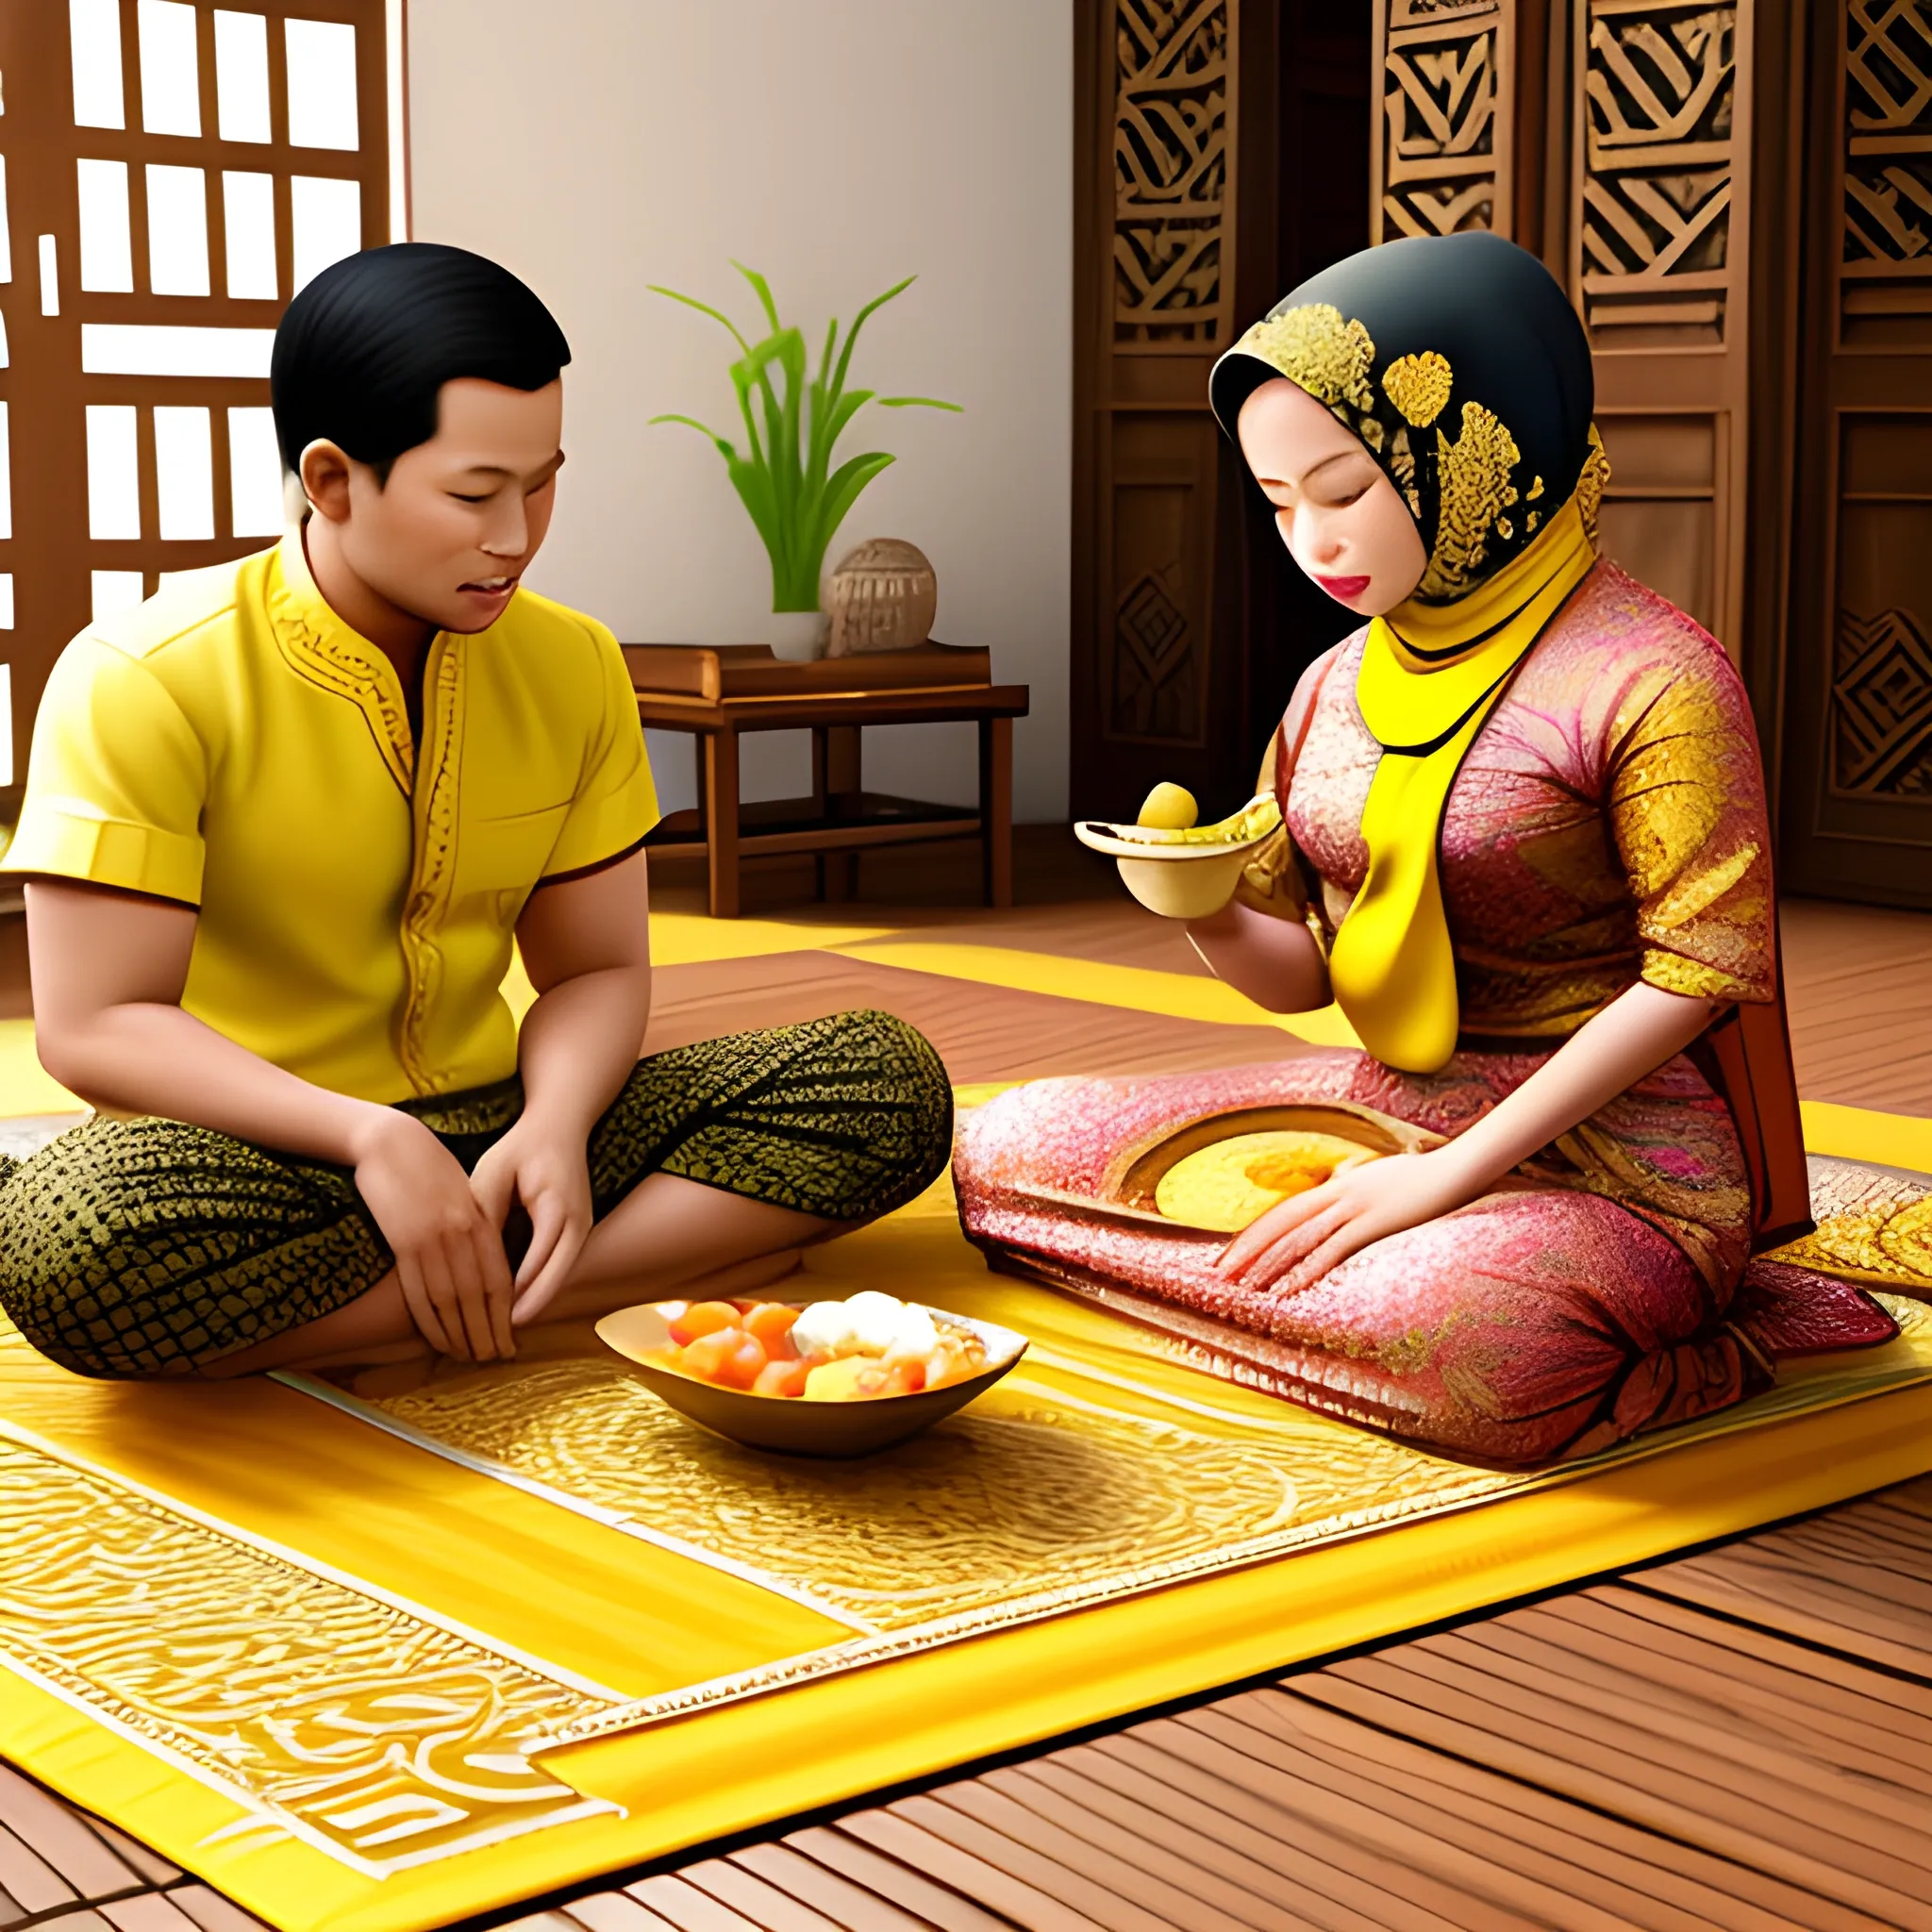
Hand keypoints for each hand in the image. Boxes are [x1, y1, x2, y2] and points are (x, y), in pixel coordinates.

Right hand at [350, 1110, 516, 1359]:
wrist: (391, 1142)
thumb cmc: (426, 1167)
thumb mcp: (461, 1194)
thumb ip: (475, 1226)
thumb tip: (482, 1261)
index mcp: (480, 1222)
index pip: (500, 1279)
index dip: (506, 1313)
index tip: (511, 1337)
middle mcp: (462, 1235)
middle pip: (479, 1296)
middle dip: (489, 1332)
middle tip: (496, 1359)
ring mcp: (433, 1240)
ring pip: (452, 1300)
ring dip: (462, 1334)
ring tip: (471, 1357)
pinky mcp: (404, 1242)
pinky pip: (419, 1291)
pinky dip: (430, 1321)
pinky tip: (438, 1340)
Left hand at [466, 1115, 592, 1330]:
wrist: (561, 1125)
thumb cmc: (522, 1146)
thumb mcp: (496, 1171)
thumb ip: (485, 1212)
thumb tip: (470, 1255)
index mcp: (559, 1206)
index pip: (542, 1256)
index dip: (521, 1288)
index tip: (497, 1314)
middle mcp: (579, 1221)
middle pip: (558, 1275)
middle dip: (532, 1305)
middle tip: (503, 1333)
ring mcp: (583, 1228)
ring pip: (561, 1274)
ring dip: (538, 1300)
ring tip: (507, 1326)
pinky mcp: (577, 1231)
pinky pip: (560, 1265)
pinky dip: (541, 1285)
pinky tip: (517, 1303)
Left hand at [1212, 1148, 1484, 1296]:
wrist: (1457, 1168)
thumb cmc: (1421, 1176)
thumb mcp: (1378, 1177)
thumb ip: (1353, 1182)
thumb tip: (1338, 1182)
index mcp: (1337, 1184)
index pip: (1284, 1211)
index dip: (1255, 1233)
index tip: (1232, 1255)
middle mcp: (1337, 1192)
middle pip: (1281, 1222)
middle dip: (1248, 1249)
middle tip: (1219, 1274)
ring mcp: (1354, 1207)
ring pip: (1299, 1237)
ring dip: (1269, 1264)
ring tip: (1244, 1288)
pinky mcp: (1374, 1223)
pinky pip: (1331, 1250)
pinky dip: (1305, 1271)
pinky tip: (1286, 1290)